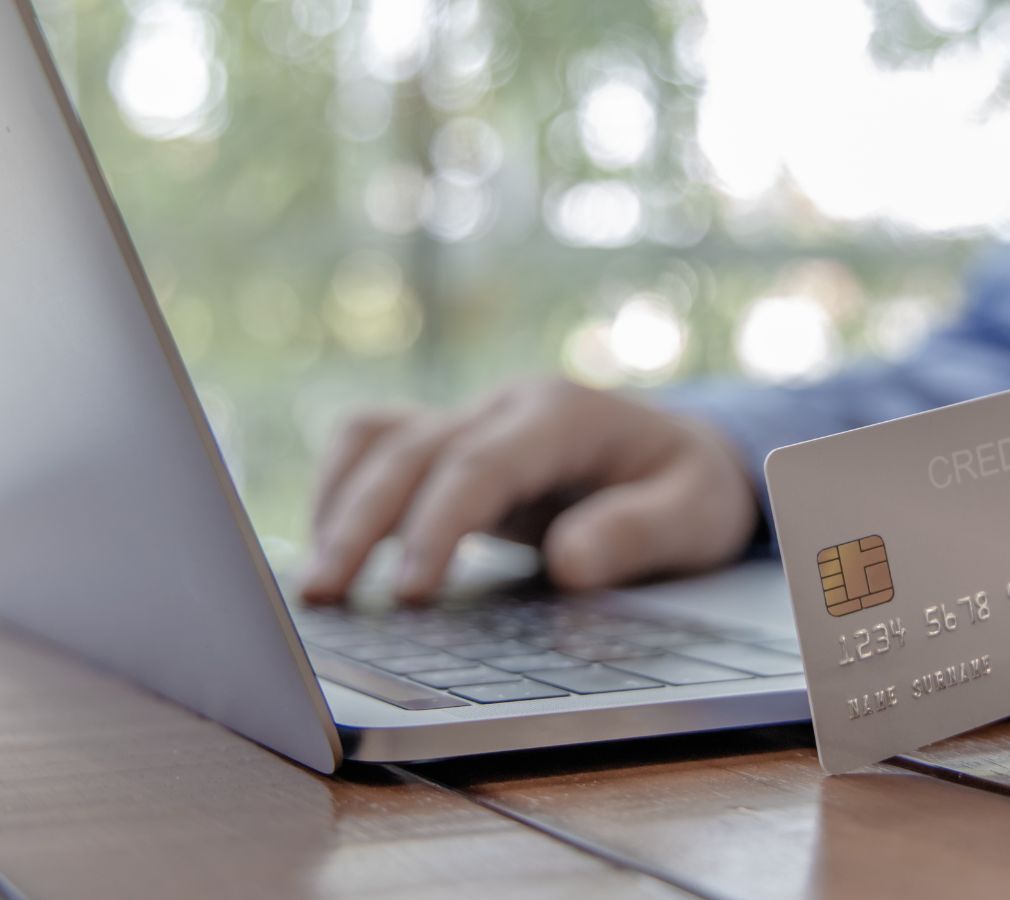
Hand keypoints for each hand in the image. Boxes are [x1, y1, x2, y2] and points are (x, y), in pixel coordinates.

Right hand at [301, 378, 758, 601]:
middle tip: (325, 596)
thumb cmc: (689, 488)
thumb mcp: (694, 514)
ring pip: (376, 440)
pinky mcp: (447, 447)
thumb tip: (568, 563)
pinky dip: (340, 492)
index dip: (437, 525)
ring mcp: (468, 421)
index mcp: (562, 415)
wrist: (681, 457)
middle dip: (360, 522)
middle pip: (410, 450)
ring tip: (314, 584)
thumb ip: (638, 534)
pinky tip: (331, 553)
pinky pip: (373, 450)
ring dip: (336, 503)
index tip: (410, 592)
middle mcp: (503, 408)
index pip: (480, 463)